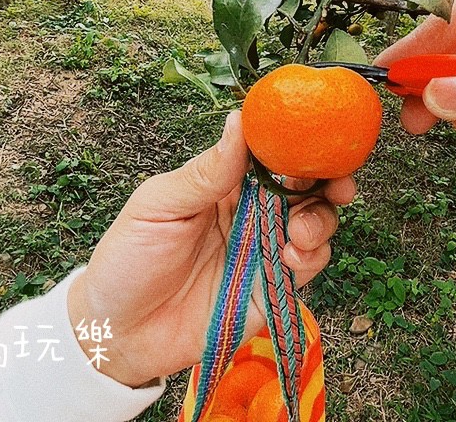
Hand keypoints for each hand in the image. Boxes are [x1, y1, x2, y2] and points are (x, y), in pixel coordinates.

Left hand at [65, 112, 353, 387]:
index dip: (297, 143)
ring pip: (315, 222)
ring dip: (320, 219)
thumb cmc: (127, 261)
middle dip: (328, 179)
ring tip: (301, 231)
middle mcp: (250, 211)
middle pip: (304, 184)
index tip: (316, 138)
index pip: (269, 152)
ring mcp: (263, 249)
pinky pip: (308, 265)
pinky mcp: (271, 287)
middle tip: (337, 183)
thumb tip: (239, 120)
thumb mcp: (158, 207)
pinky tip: (291, 257)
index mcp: (222, 182)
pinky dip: (312, 256)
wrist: (118, 333)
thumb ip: (205, 171)